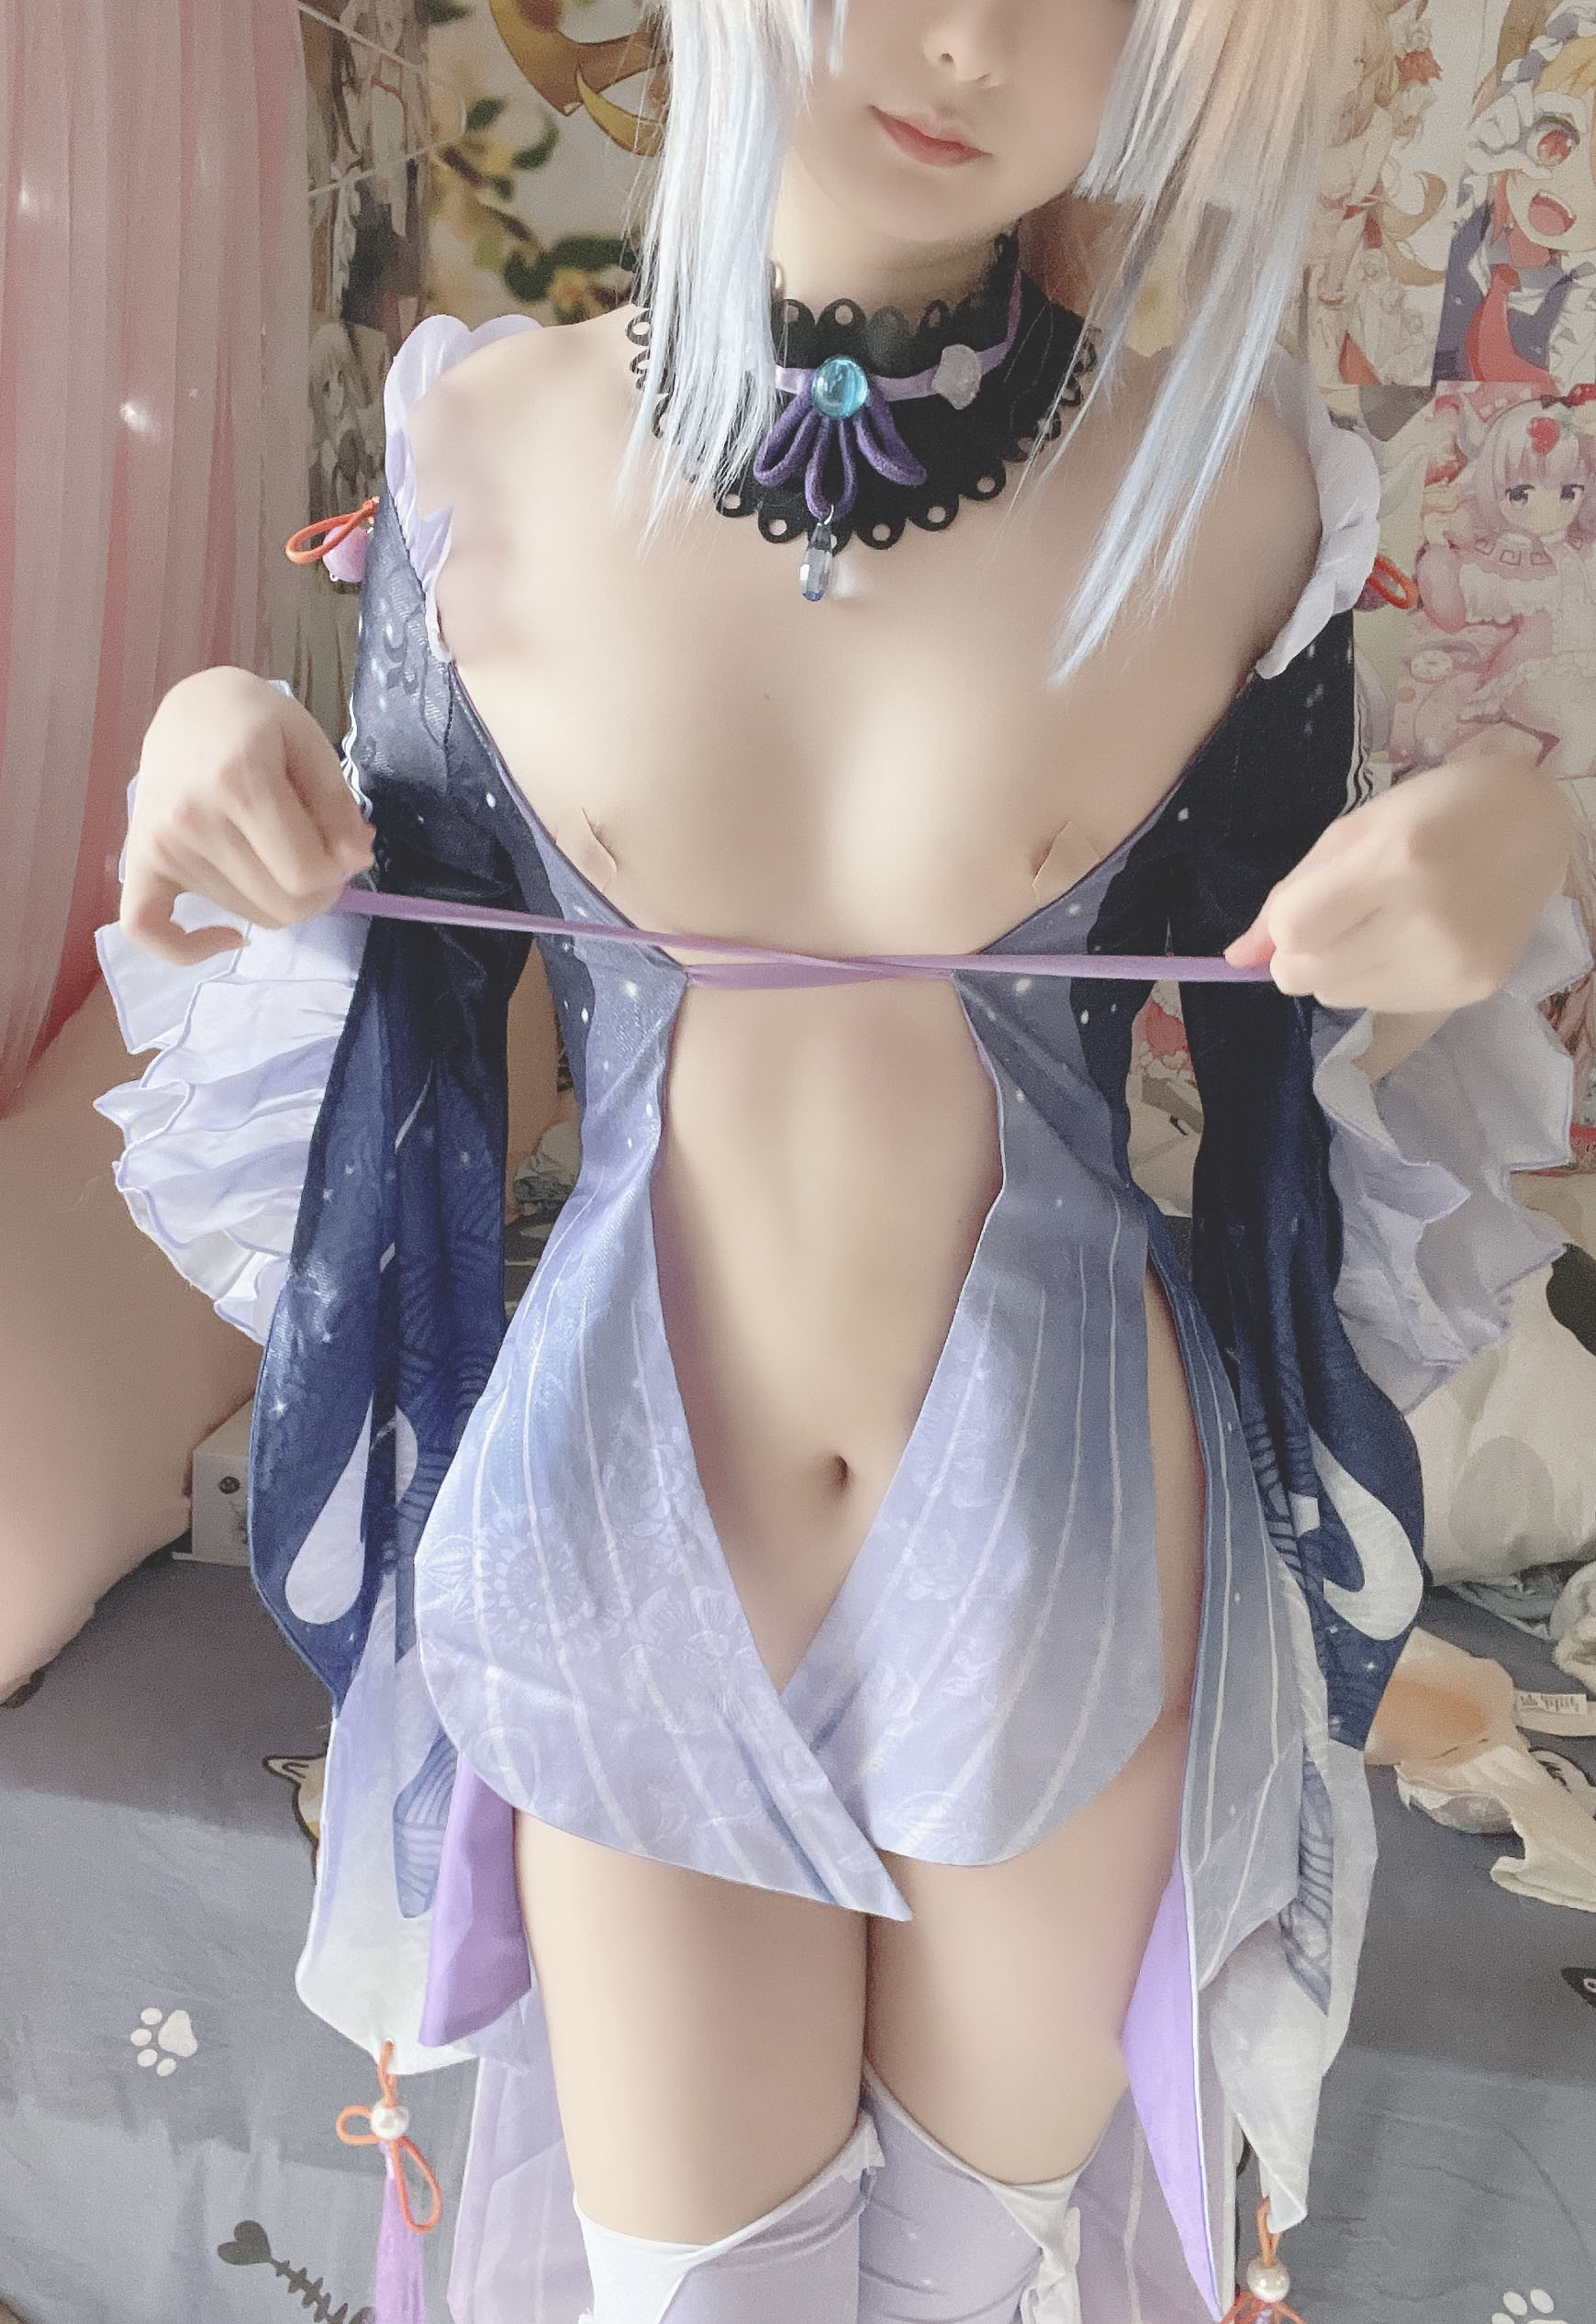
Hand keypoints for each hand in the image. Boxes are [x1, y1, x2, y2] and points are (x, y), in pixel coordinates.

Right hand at [120, 668, 373, 963]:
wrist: (192, 708)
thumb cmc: (258, 722)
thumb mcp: (311, 745)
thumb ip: (338, 807)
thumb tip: (354, 862)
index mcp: (240, 782)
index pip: (306, 876)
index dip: (337, 873)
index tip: (339, 850)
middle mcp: (192, 818)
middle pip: (279, 907)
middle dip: (315, 893)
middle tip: (316, 858)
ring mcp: (158, 843)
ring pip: (245, 917)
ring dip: (274, 900)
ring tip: (274, 857)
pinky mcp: (138, 861)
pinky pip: (147, 929)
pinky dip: (188, 947)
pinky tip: (227, 935)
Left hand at [1223, 739, 1573, 1013]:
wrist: (1534, 824)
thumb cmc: (1433, 811)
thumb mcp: (1353, 832)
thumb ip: (1289, 895)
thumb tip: (1234, 959)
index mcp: (1394, 863)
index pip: (1292, 933)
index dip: (1286, 925)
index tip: (1309, 904)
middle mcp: (1424, 922)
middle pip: (1305, 977)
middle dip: (1302, 953)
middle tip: (1340, 917)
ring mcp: (1450, 964)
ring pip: (1338, 998)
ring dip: (1341, 967)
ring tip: (1383, 924)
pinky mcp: (1469, 991)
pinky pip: (1381, 1005)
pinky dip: (1378, 978)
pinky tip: (1412, 940)